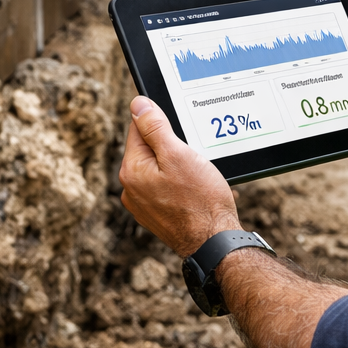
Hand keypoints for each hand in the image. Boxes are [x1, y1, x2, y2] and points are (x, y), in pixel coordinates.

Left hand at [119, 96, 240, 256]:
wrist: (215, 243)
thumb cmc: (200, 200)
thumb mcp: (178, 154)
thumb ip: (154, 127)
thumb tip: (137, 104)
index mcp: (131, 170)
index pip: (138, 128)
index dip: (161, 123)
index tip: (180, 129)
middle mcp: (132, 189)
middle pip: (150, 150)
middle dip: (174, 147)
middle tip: (195, 156)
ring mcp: (144, 206)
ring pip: (161, 169)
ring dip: (180, 166)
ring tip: (200, 175)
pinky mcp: (158, 216)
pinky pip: (168, 189)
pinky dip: (183, 185)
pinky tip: (199, 190)